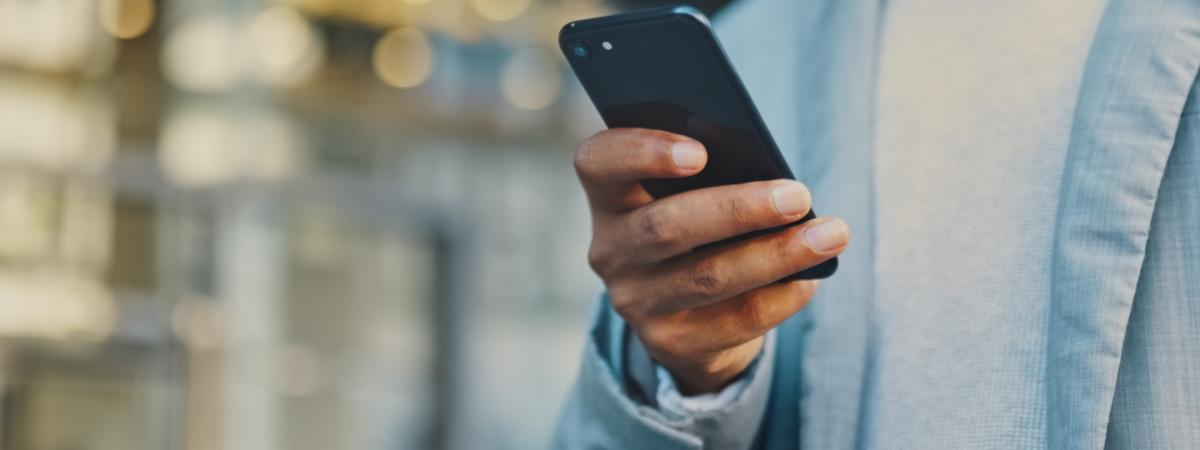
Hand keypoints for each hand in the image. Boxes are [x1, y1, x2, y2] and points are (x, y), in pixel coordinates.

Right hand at [574, 128, 849, 394]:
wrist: (693, 314)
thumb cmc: (703, 225)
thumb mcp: (693, 194)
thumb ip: (714, 175)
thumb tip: (769, 175)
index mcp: (610, 195)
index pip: (599, 163)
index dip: (641, 152)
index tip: (700, 151)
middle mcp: (611, 249)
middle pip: (666, 226)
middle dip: (738, 209)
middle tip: (798, 195)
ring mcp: (634, 301)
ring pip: (707, 277)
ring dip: (776, 254)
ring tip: (831, 234)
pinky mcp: (668, 343)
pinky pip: (734, 320)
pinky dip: (780, 297)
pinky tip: (810, 280)